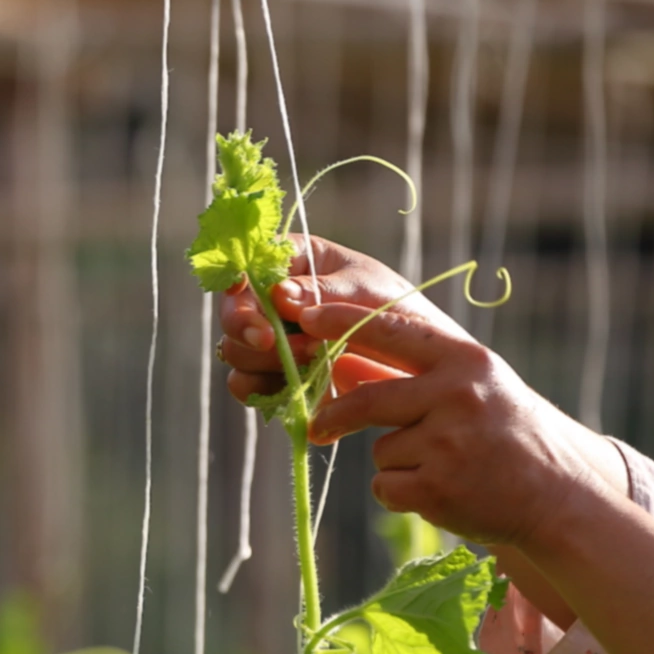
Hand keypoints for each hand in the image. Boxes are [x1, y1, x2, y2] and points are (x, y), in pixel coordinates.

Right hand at [217, 235, 459, 404]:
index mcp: (294, 262)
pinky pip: (247, 387)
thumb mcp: (367, 291)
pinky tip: (294, 388)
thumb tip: (278, 295)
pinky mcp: (275, 377)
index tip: (246, 294)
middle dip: (249, 328)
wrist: (420, 365)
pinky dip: (264, 390)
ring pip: (235, 351)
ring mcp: (272, 341)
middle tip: (274, 342)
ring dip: (263, 361)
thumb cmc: (398, 309)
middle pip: (233, 312)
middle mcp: (273, 301)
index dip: (238, 280)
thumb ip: (323, 291)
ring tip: (310, 361)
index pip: (249, 265)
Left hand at [295, 301, 615, 548]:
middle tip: (318, 427)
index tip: (306, 316)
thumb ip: (412, 374)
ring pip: (381, 450)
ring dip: (398, 462)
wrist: (560, 496)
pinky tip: (442, 491)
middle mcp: (458, 395)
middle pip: (368, 399)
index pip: (392, 330)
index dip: (344, 321)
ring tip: (442, 465)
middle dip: (335, 416)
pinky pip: (386, 487)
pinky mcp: (438, 488)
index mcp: (466, 361)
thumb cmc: (507, 435)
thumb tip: (340, 363)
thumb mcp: (474, 388)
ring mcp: (449, 443)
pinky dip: (402, 493)